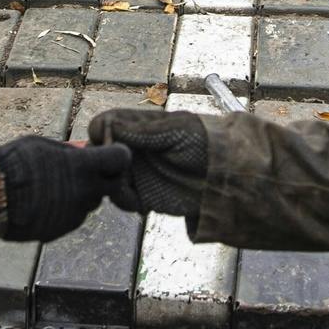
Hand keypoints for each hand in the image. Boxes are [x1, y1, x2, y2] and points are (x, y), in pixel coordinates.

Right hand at [0, 136, 129, 241]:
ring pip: (91, 203)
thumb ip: (70, 151)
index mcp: (83, 167)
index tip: (109, 154)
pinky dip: (66, 209)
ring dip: (83, 194)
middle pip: (111, 186)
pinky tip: (47, 201)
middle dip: (104, 178)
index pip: (121, 159)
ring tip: (58, 186)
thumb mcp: (43, 145)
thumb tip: (86, 149)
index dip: (118, 156)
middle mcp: (85, 192)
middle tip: (86, 171)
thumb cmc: (15, 163)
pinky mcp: (61, 229)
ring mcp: (74, 214)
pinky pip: (73, 216)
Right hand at [86, 108, 209, 215]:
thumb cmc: (207, 142)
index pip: (106, 125)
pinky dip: (124, 201)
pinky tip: (141, 203)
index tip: (106, 142)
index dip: (101, 133)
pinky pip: (122, 199)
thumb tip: (111, 125)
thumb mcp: (177, 129)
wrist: (227, 175)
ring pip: (106, 177)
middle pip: (100, 153)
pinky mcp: (144, 195)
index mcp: (139, 127)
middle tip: (119, 170)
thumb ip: (144, 130)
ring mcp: (137, 172)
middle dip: (102, 162)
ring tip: (131, 188)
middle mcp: (134, 149)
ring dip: (112, 184)